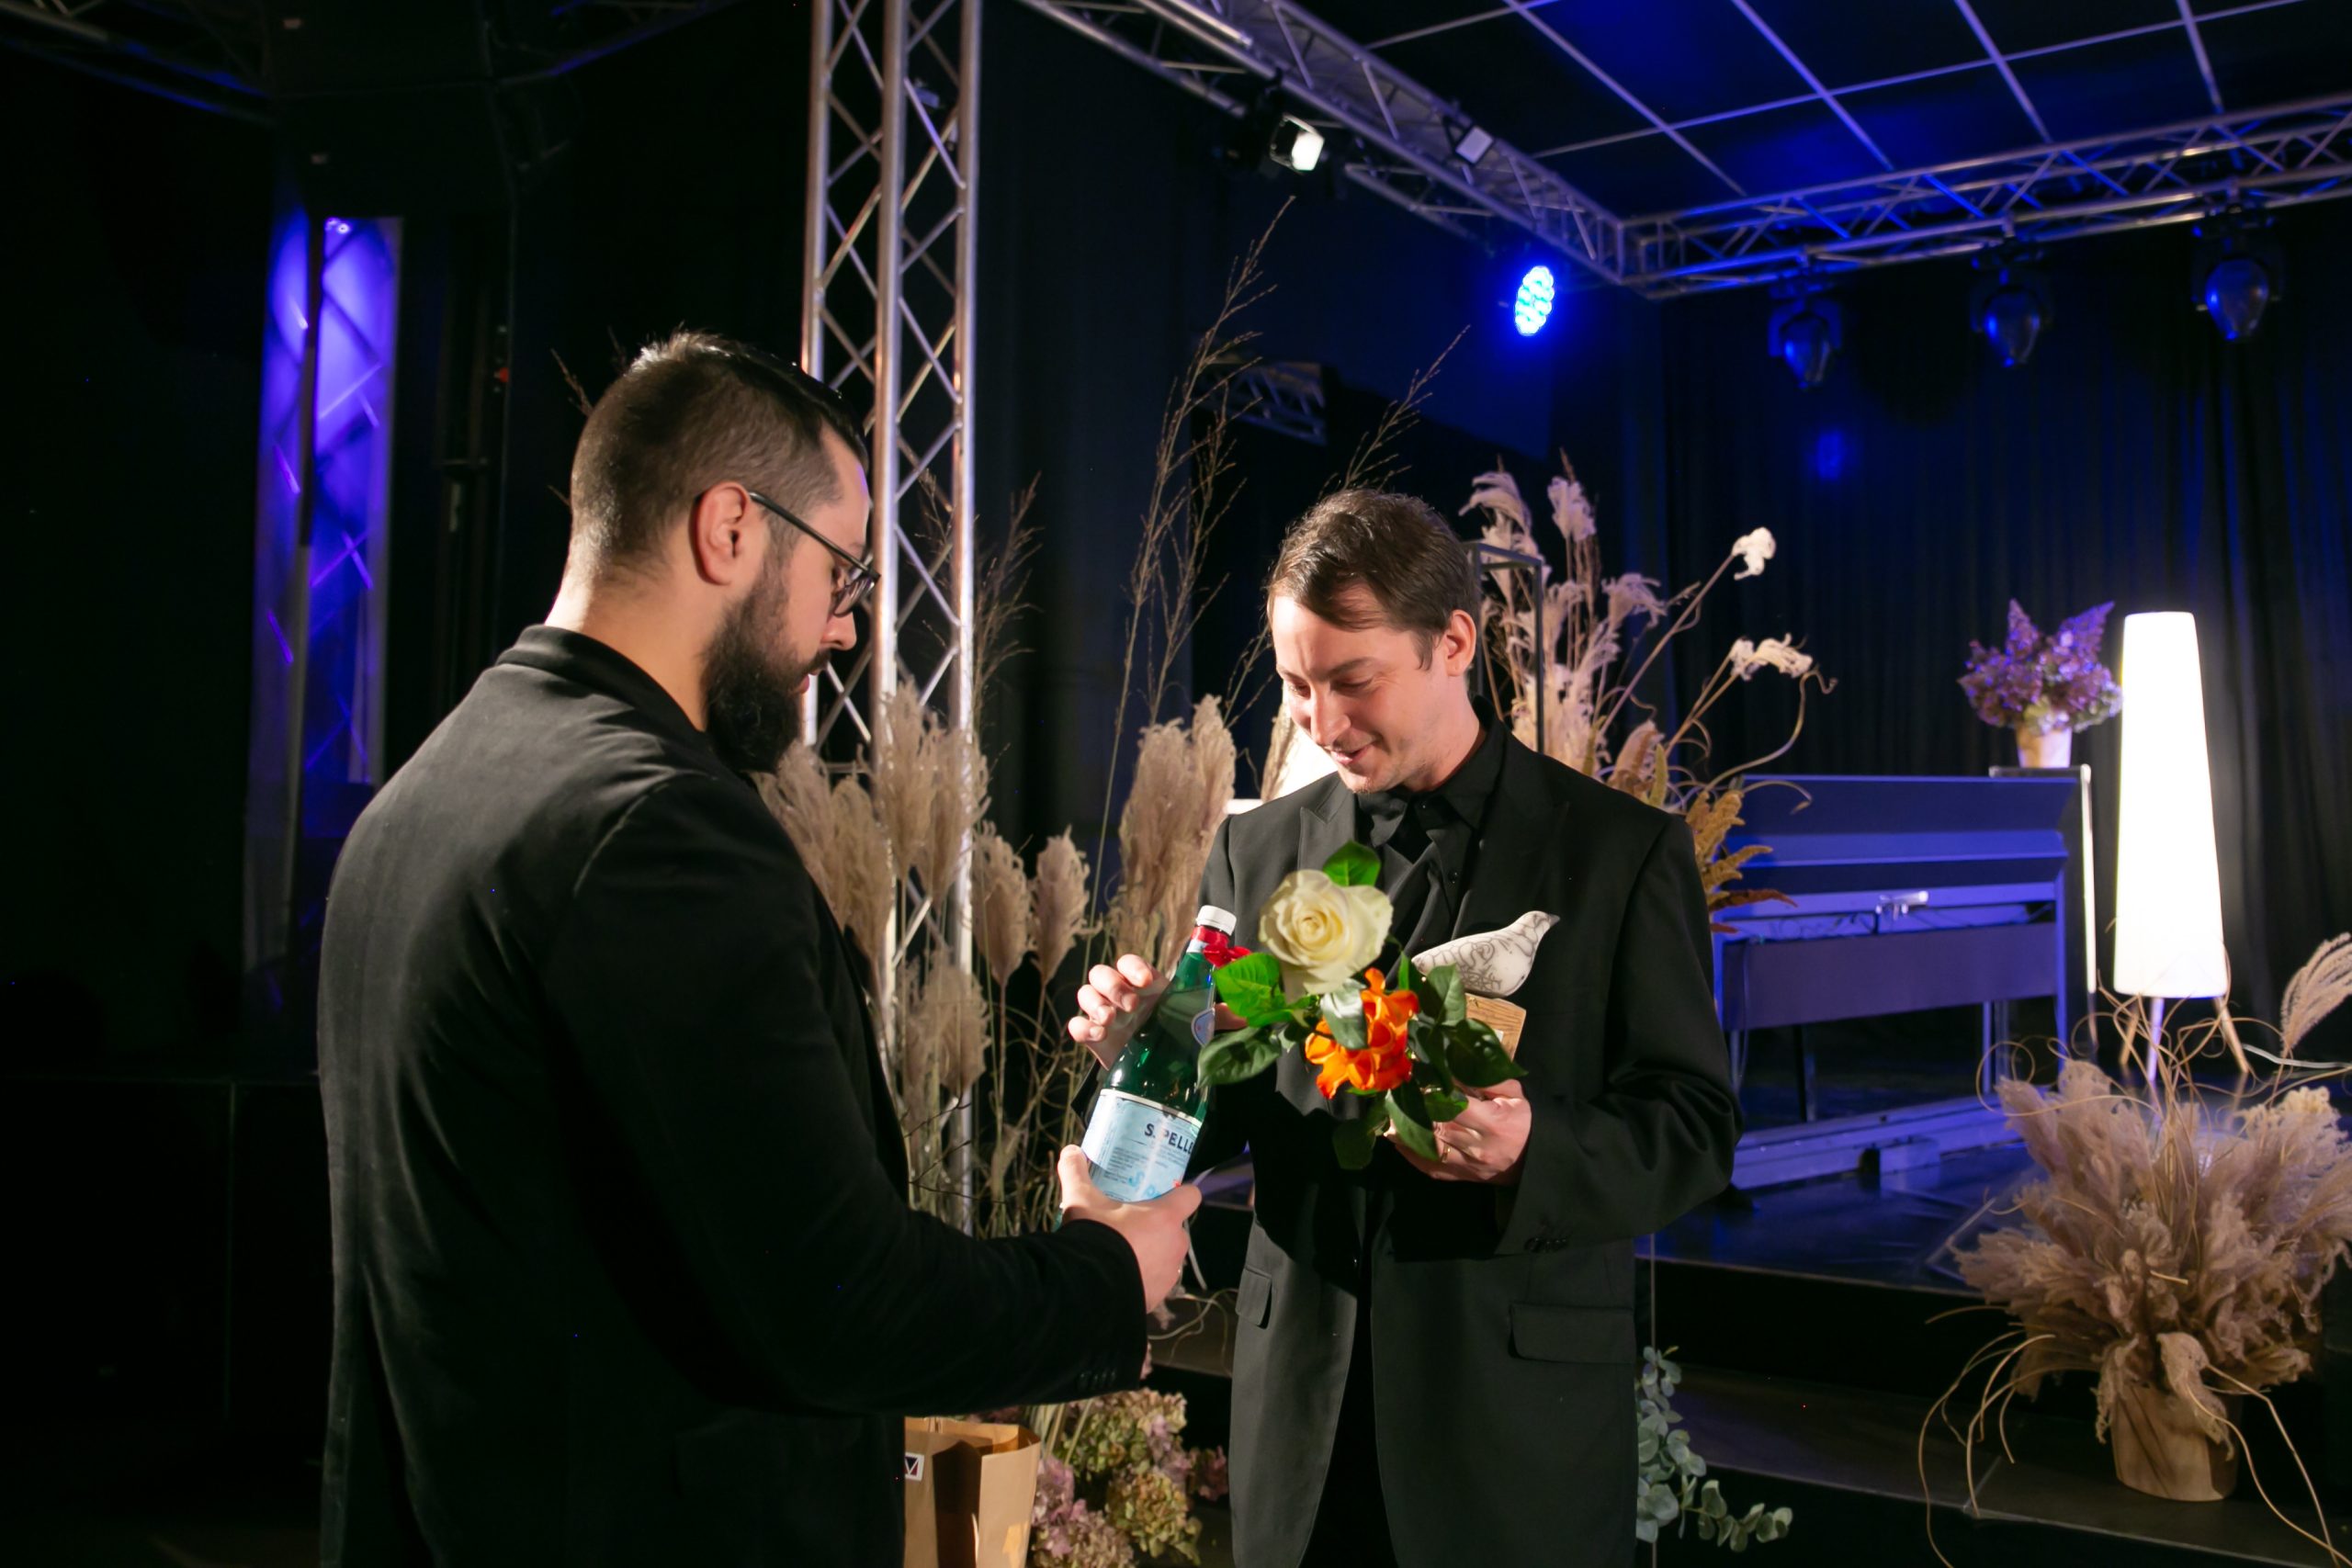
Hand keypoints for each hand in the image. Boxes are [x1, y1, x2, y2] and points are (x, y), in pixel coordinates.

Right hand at [1057, 1146, 1201, 1310]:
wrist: (1087, 1290)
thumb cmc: (1094, 1239)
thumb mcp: (1081, 1200)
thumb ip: (1076, 1172)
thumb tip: (1070, 1150)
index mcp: (1166, 1216)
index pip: (1191, 1196)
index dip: (1179, 1193)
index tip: (1163, 1194)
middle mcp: (1175, 1244)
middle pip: (1176, 1227)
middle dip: (1158, 1225)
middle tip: (1132, 1222)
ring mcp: (1169, 1272)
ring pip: (1167, 1255)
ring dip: (1152, 1252)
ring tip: (1124, 1251)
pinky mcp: (1158, 1295)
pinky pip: (1156, 1280)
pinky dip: (1144, 1277)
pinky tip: (1121, 1274)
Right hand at [1068, 956, 1246, 1067]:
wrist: (1155, 1071)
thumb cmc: (1176, 1037)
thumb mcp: (1197, 1024)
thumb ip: (1219, 1015)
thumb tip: (1251, 1015)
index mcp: (1144, 986)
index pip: (1129, 963)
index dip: (1133, 967)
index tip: (1145, 980)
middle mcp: (1121, 996)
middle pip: (1101, 973)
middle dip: (1112, 985)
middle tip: (1131, 1005)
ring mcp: (1104, 1015)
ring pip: (1085, 994)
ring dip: (1095, 1004)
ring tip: (1111, 1021)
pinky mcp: (1093, 1038)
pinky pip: (1075, 1025)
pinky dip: (1082, 1026)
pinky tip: (1097, 1035)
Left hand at [1389, 1078, 1529, 1183]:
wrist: (1536, 1159)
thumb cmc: (1524, 1120)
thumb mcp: (1513, 1093)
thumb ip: (1484, 1079)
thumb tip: (1451, 1065)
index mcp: (1492, 1123)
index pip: (1454, 1107)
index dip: (1431, 1094)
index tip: (1415, 1079)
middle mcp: (1477, 1147)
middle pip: (1436, 1128)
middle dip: (1413, 1110)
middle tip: (1394, 1093)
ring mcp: (1467, 1165)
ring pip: (1427, 1149)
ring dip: (1404, 1132)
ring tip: (1388, 1115)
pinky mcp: (1460, 1177)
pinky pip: (1429, 1167)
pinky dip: (1410, 1153)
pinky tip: (1397, 1138)